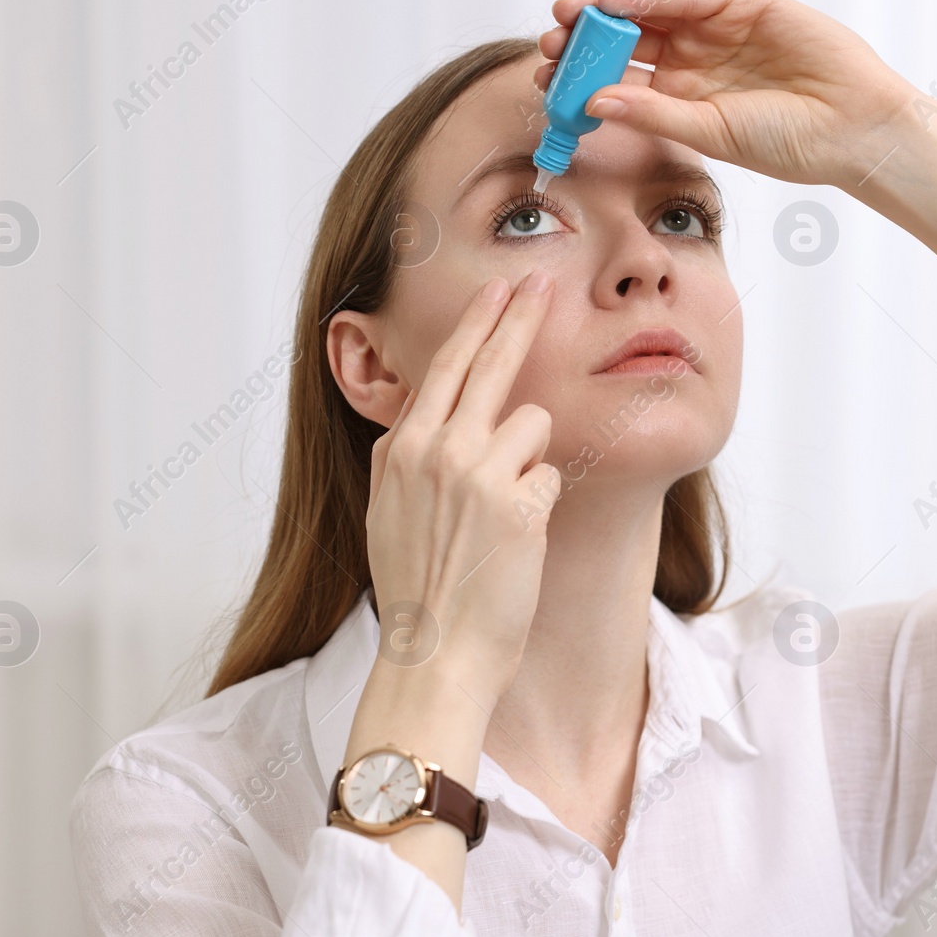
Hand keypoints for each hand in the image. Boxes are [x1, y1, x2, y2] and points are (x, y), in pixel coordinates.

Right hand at [363, 270, 557, 708]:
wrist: (433, 657)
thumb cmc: (417, 593)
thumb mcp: (386, 514)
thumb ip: (402, 462)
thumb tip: (416, 425)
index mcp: (402, 450)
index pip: (446, 367)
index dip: (478, 323)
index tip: (499, 289)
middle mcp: (436, 451)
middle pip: (491, 363)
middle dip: (517, 314)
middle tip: (538, 279)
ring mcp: (478, 474)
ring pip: (533, 425)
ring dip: (529, 463)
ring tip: (503, 519)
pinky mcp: (520, 504)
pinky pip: (550, 477)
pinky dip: (541, 505)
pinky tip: (515, 545)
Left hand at [537, 0, 919, 188]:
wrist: (853, 130)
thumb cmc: (790, 144)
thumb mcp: (710, 133)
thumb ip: (654, 113)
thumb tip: (595, 100)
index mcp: (684, 96)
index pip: (622, 77)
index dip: (583, 77)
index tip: (545, 83)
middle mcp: (695, 59)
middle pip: (626, 40)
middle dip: (584, 41)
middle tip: (546, 47)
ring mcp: (717, 29)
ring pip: (648, 13)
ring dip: (605, 12)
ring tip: (563, 19)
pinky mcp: (743, 5)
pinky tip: (612, 1)